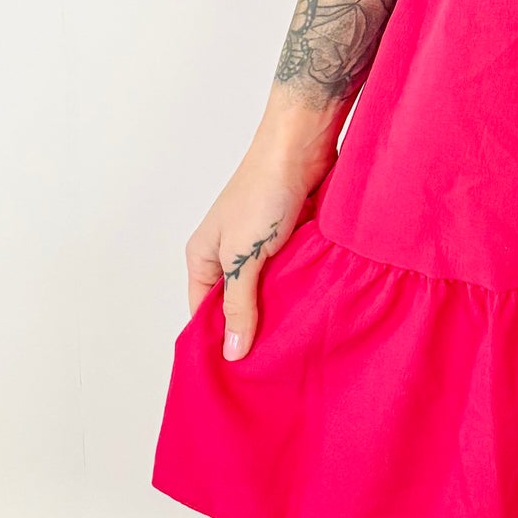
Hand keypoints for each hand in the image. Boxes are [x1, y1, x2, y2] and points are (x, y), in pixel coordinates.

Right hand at [185, 127, 336, 362]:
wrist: (302, 143)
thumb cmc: (263, 191)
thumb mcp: (244, 255)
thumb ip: (239, 304)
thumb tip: (232, 353)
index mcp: (204, 256)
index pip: (204, 311)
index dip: (219, 340)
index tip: (237, 374)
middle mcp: (229, 253)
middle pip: (238, 304)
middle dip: (254, 328)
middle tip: (272, 366)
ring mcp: (262, 245)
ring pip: (269, 291)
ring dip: (281, 308)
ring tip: (295, 344)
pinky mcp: (292, 238)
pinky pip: (293, 274)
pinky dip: (301, 287)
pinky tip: (313, 309)